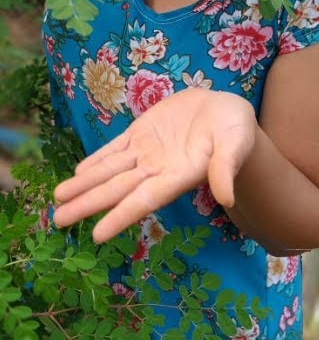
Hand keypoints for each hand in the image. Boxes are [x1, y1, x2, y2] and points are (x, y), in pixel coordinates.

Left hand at [52, 88, 258, 242]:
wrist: (227, 108)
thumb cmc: (236, 128)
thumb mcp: (236, 143)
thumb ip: (226, 168)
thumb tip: (227, 199)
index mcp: (180, 176)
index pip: (146, 200)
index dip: (122, 216)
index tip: (97, 235)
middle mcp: (158, 169)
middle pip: (118, 189)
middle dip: (89, 203)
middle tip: (59, 220)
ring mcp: (147, 152)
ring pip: (110, 170)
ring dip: (85, 184)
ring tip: (58, 198)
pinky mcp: (141, 133)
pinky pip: (115, 149)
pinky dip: (96, 161)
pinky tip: (78, 172)